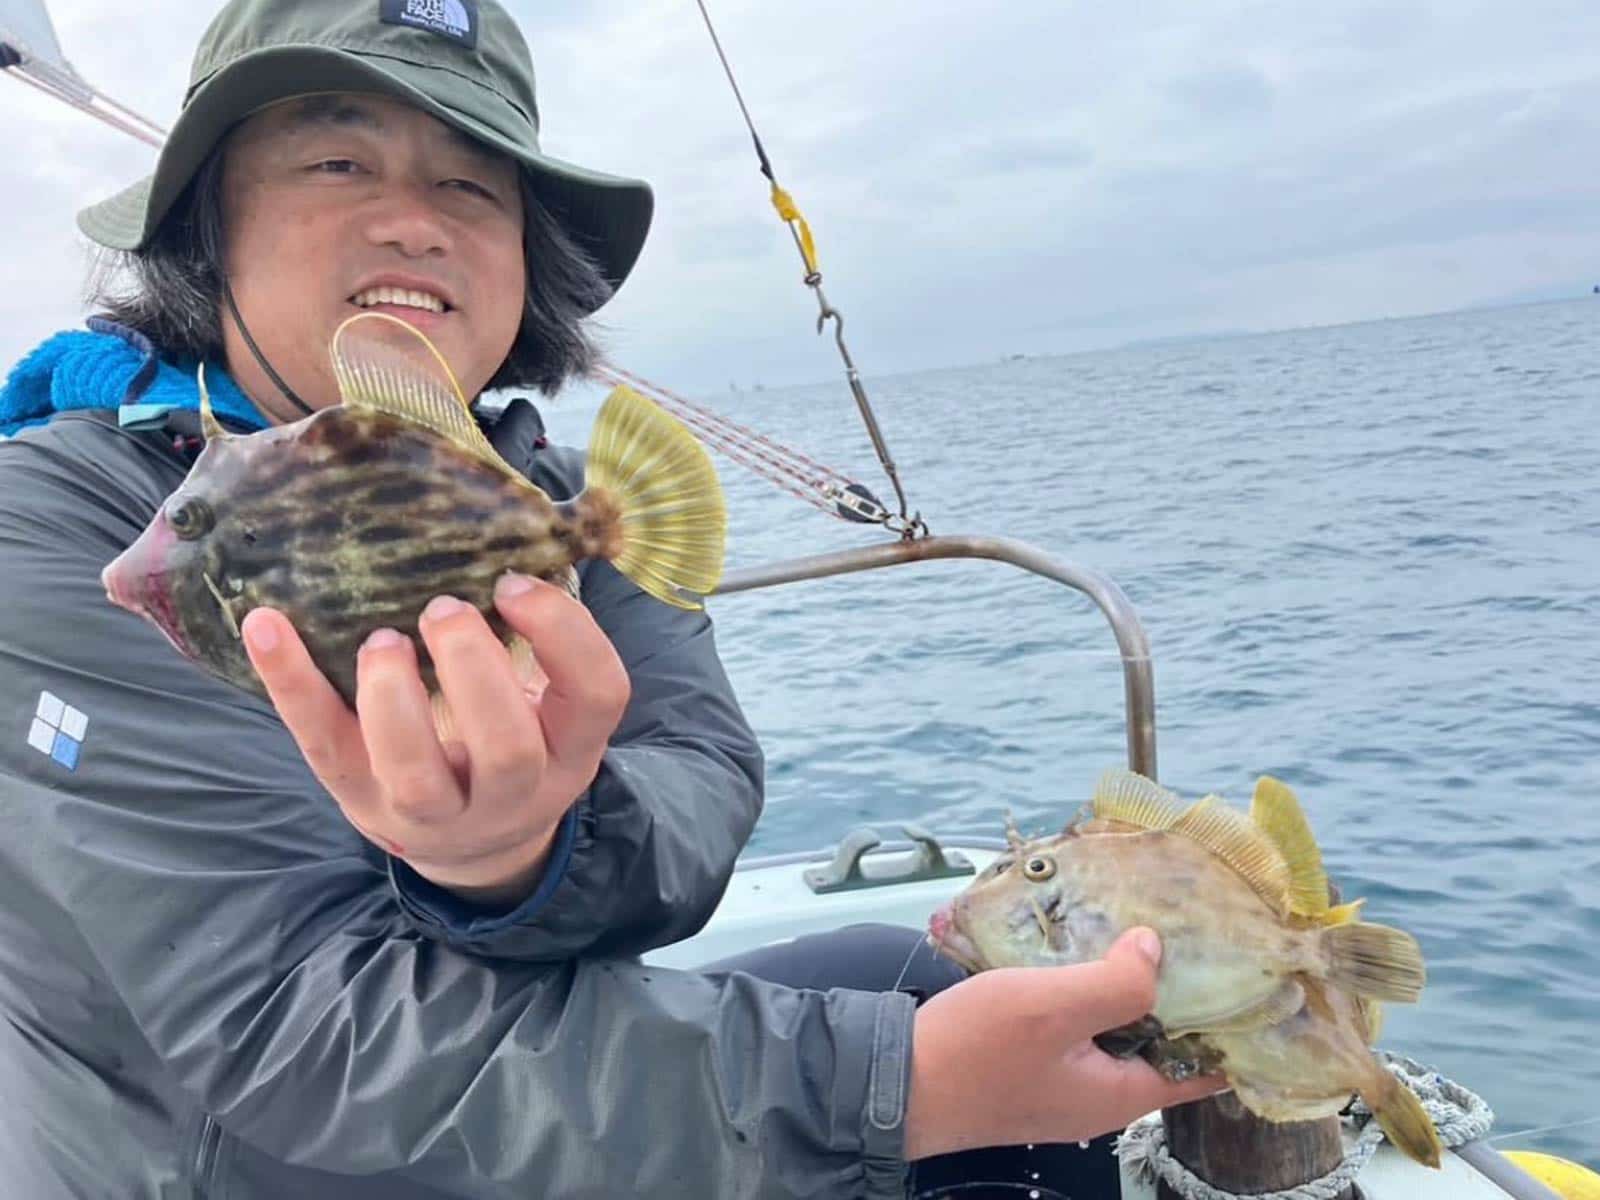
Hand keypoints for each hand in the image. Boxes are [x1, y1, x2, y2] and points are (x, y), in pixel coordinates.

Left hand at [241, 573, 629, 905]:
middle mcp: (513, 791)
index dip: (565, 632)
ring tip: (382, 640)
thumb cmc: (513, 734)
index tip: (514, 582)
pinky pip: (322, 744)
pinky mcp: (358, 796)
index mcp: (571, 748)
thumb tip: (515, 529)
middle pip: (509, 749)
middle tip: (444, 610)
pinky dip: (289, 681)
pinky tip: (265, 623)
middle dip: (474, 671)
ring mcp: (433, 808)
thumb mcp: (551, 702)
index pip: (599, 695)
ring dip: (394, 698)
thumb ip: (544, 636)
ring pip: (416, 773)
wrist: (473, 841)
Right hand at [903, 927, 1225, 1159]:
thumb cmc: (975, 1051)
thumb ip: (1115, 983)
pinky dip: (1084, 999)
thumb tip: (1155, 952)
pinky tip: (1071, 960)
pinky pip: (1076, 1034)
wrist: (894, 1084)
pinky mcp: (1030, 1072)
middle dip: (1172, 996)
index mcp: (1119, 1093)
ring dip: (1123, 992)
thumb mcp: (1053, 1006)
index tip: (1245, 981)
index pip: (1200, 1069)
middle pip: (1158, 1046)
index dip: (1225, 1028)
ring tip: (1130, 935)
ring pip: (1114, 1036)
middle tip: (1185, 938)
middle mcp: (1098, 1098)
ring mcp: (1062, 1088)